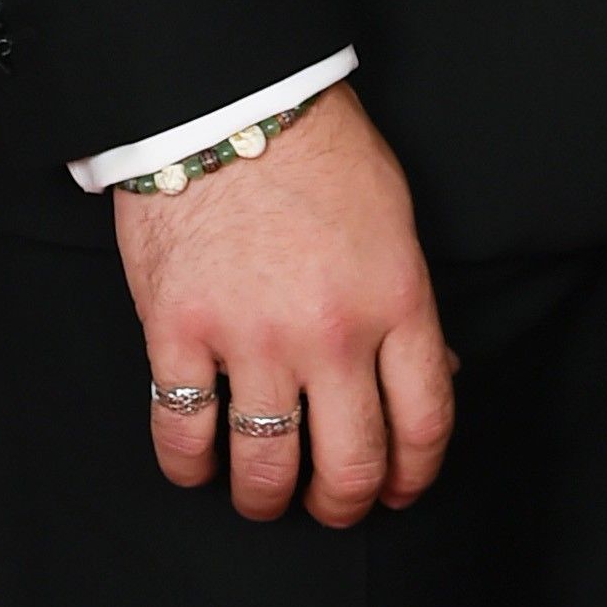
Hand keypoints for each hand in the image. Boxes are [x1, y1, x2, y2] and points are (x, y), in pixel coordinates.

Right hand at [117, 82, 454, 526]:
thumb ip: (407, 307)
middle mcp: (329, 334)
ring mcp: (249, 339)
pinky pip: (182, 434)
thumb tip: (430, 376)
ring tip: (264, 497)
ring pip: (265, 469)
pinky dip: (190, 467)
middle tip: (331, 504)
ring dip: (267, 500)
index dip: (414, 476)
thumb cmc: (319, 152)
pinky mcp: (177, 334)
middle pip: (349, 466)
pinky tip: (199, 466)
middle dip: (344, 504)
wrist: (229, 101)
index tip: (399, 492)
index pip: (424, 423)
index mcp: (396, 301)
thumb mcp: (395, 222)